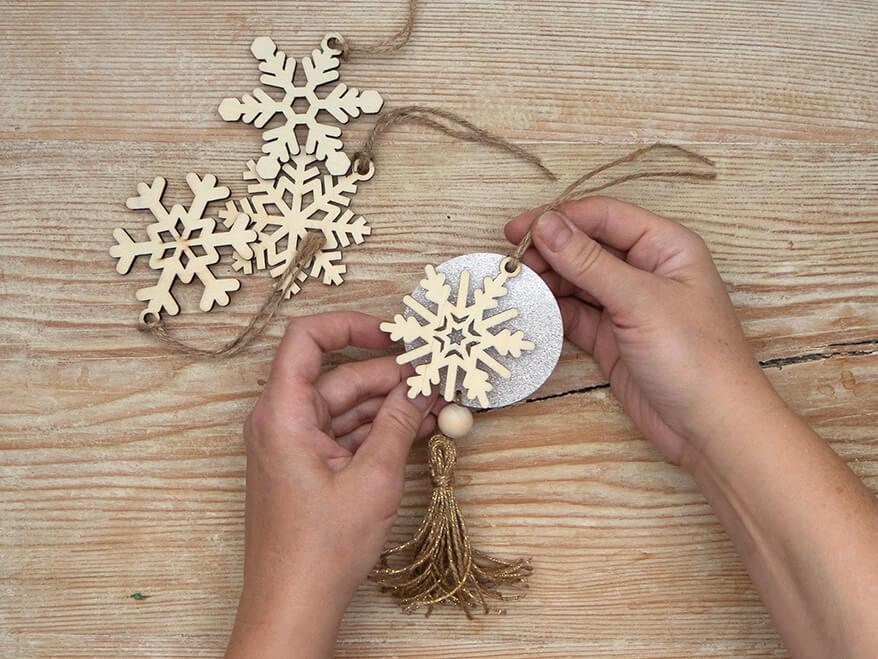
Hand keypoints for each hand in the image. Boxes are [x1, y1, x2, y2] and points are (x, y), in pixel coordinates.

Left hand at [226, 312, 437, 658]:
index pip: (306, 338)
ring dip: (390, 404)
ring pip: (346, 406)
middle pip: (339, 376)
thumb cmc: (320, 549)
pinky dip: (378, 429)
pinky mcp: (307, 465)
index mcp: (283, 413)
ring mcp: (294, 444)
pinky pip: (345, 432)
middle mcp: (282, 421)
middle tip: (436, 375)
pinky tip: (416, 427)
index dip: (351, 325)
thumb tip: (422, 386)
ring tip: (436, 402)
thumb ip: (399, 422)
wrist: (294, 603)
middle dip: (390, 375)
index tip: (393, 333)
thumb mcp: (374, 478)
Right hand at [505, 196, 781, 467]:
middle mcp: (646, 270)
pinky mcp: (613, 338)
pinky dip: (553, 312)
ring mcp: (628, 305)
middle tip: (511, 264)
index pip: (604, 217)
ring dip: (547, 282)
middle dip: (548, 251)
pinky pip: (575, 314)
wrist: (711, 427)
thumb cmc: (695, 356)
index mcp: (665, 246)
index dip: (559, 218)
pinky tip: (531, 311)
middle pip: (586, 247)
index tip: (519, 229)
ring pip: (577, 281)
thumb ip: (588, 262)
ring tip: (515, 287)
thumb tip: (546, 225)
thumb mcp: (639, 300)